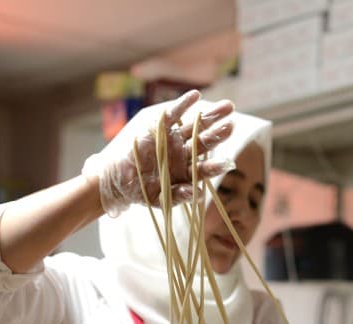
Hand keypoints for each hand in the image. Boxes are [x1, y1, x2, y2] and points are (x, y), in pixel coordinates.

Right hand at [82, 90, 234, 215]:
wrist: (119, 180)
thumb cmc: (141, 192)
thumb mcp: (159, 198)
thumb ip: (178, 196)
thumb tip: (197, 195)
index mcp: (187, 172)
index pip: (205, 168)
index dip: (217, 165)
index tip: (229, 162)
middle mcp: (184, 154)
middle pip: (205, 142)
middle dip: (219, 133)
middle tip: (232, 125)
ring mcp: (173, 139)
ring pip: (195, 126)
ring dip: (211, 116)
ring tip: (228, 106)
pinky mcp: (159, 128)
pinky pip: (174, 114)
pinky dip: (184, 104)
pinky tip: (196, 95)